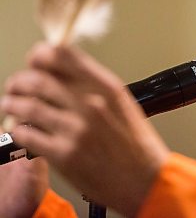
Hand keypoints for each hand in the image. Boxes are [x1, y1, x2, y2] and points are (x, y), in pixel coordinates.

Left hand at [0, 43, 169, 216]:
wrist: (144, 178)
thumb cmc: (136, 143)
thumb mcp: (122, 103)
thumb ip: (93, 84)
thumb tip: (64, 70)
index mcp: (106, 87)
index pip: (62, 55)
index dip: (40, 54)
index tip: (34, 60)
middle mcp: (90, 104)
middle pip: (37, 79)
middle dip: (19, 81)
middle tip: (16, 86)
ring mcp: (75, 129)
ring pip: (25, 106)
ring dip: (11, 104)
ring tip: (11, 105)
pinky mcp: (63, 154)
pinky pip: (26, 134)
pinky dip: (18, 130)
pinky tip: (23, 130)